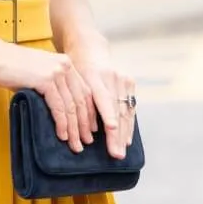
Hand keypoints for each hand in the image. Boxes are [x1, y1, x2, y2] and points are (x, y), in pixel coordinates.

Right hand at [0, 43, 95, 151]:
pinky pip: (58, 107)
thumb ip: (53, 88)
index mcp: (67, 64)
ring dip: (74, 129)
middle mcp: (66, 66)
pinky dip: (62, 124)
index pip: (85, 91)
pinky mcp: (46, 80)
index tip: (90, 129)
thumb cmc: (13, 68)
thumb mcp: (40, 75)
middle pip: (81, 100)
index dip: (89, 112)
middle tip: (86, 142)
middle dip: (84, 124)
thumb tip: (64, 113)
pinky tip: (63, 136)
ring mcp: (57, 72)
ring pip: (71, 106)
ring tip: (76, 145)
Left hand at [66, 44, 137, 159]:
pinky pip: (130, 107)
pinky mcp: (130, 82)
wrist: (90, 49)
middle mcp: (112, 76)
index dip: (108, 115)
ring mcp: (123, 79)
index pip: (103, 98)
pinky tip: (126, 139)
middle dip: (116, 134)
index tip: (111, 130)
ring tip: (121, 151)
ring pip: (126, 110)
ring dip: (124, 133)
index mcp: (95, 75)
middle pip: (117, 109)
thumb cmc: (75, 68)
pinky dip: (128, 125)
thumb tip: (78, 127)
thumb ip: (77, 99)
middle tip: (116, 154)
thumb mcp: (71, 79)